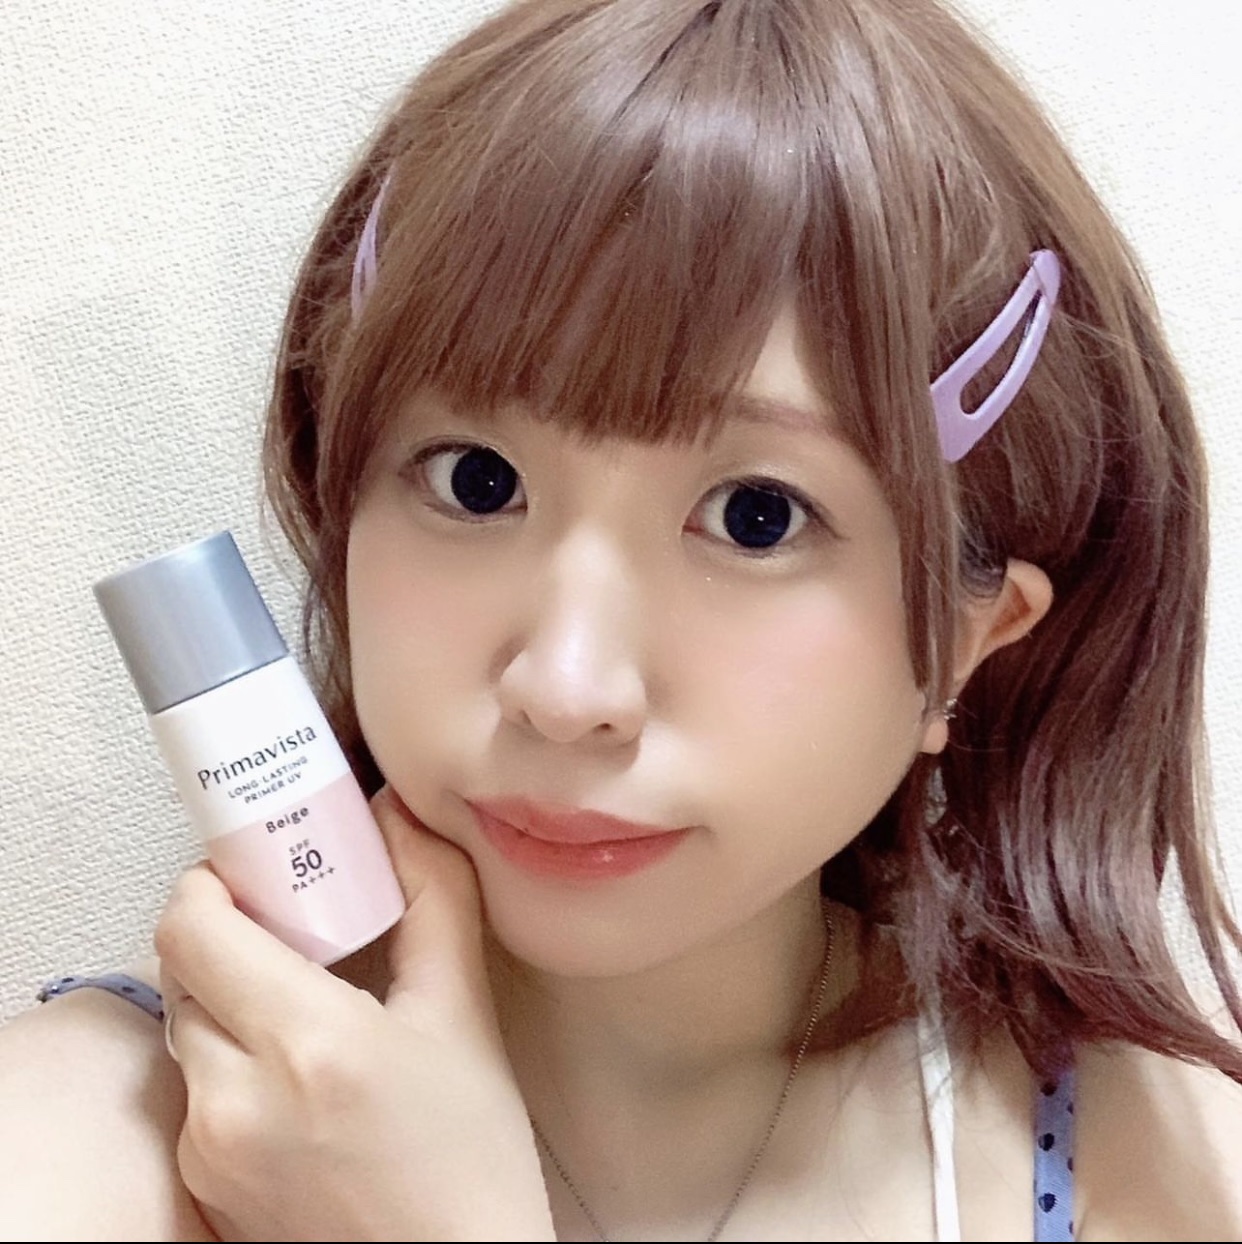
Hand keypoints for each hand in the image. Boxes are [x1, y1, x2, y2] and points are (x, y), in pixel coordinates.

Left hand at [155, 788, 554, 1241]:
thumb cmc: (469, 1160)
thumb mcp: (464, 1015)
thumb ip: (434, 899)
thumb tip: (399, 820)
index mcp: (306, 1042)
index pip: (193, 928)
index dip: (211, 882)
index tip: (257, 869)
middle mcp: (236, 1099)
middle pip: (181, 971)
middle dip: (225, 932)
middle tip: (287, 920)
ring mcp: (210, 1150)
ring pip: (186, 1030)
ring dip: (225, 995)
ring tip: (297, 994)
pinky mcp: (203, 1186)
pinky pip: (195, 1088)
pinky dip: (229, 1056)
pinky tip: (292, 1065)